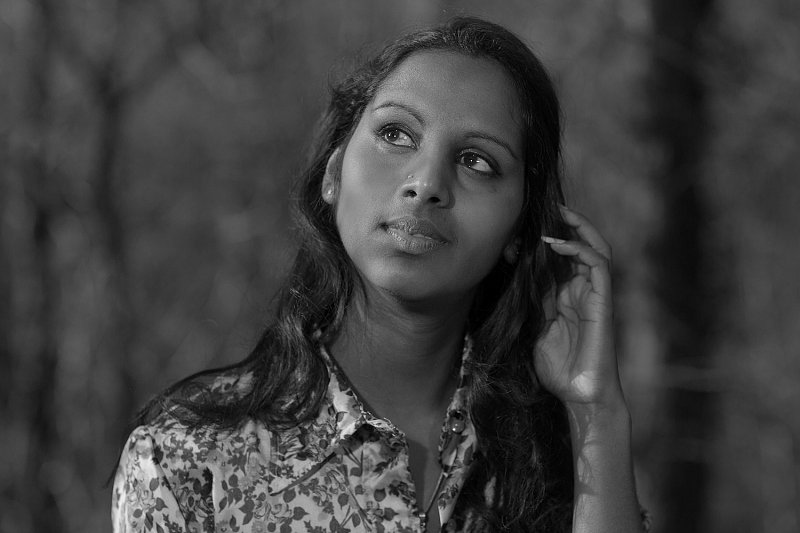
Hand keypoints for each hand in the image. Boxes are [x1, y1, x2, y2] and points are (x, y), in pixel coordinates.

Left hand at [534, 205, 625, 410]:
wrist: (580, 394)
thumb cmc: (557, 369)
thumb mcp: (533, 329)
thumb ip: (529, 302)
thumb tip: (512, 274)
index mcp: (564, 296)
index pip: (556, 259)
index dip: (540, 242)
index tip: (516, 230)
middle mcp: (581, 290)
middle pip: (578, 246)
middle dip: (564, 225)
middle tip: (545, 207)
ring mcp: (594, 294)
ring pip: (594, 248)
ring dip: (576, 228)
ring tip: (557, 213)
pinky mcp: (603, 301)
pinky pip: (598, 265)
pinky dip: (580, 248)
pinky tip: (557, 243)